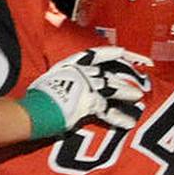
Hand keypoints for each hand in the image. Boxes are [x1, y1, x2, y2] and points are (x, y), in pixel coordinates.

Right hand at [24, 46, 152, 135]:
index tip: (122, 52)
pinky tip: (130, 122)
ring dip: (126, 93)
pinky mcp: (89, 104)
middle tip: (138, 79)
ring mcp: (87, 87)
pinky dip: (119, 118)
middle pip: (107, 74)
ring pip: (112, 88)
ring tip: (138, 97)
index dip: (109, 53)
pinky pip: (108, 111)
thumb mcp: (49, 81)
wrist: (35, 108)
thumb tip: (63, 88)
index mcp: (70, 66)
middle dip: (124, 77)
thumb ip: (61, 82)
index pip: (94, 55)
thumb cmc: (36, 97)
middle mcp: (81, 74)